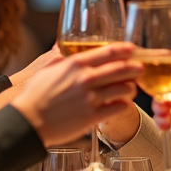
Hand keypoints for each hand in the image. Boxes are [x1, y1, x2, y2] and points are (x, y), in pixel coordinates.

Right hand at [11, 42, 141, 145]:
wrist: (29, 122)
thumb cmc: (34, 97)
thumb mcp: (46, 72)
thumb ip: (60, 62)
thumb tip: (63, 54)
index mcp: (75, 65)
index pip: (107, 52)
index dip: (124, 50)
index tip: (132, 49)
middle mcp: (85, 79)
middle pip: (121, 69)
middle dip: (135, 68)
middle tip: (141, 68)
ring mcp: (90, 98)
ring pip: (124, 89)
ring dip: (131, 88)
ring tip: (131, 89)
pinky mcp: (92, 117)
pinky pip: (118, 108)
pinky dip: (124, 105)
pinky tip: (122, 104)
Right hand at [151, 57, 170, 149]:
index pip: (167, 68)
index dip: (155, 71)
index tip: (147, 75)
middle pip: (160, 87)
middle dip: (155, 94)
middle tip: (159, 101)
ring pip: (161, 103)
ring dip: (158, 109)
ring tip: (163, 114)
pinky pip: (167, 118)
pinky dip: (163, 122)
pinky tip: (165, 125)